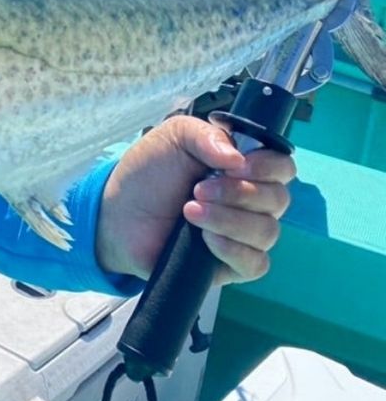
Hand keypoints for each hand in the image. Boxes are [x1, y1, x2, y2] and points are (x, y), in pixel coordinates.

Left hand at [95, 114, 295, 285]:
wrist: (118, 213)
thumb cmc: (149, 172)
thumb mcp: (173, 137)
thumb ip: (205, 135)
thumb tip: (237, 158)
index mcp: (244, 167)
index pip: (282, 167)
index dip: (269, 166)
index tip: (238, 165)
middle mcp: (251, 201)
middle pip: (278, 199)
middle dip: (239, 192)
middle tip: (198, 189)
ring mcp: (243, 234)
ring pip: (267, 232)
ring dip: (229, 220)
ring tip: (189, 212)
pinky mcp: (231, 264)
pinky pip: (255, 263)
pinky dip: (233, 249)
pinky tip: (205, 239)